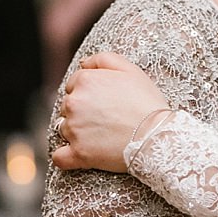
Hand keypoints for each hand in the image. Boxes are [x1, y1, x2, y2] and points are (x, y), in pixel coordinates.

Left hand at [53, 52, 170, 173]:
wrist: (157, 135)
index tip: (105, 102)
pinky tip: (81, 154)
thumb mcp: (131, 70)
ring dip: (78, 132)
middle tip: (107, 118)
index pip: (74, 84)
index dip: (90, 93)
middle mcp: (73, 103)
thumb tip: (83, 64)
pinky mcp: (78, 153)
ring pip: (65, 129)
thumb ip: (103, 59)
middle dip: (82, 111)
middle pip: (67, 107)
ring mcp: (73, 129)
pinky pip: (60, 157)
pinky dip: (66, 157)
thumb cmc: (147, 102)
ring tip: (103, 135)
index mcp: (85, 81)